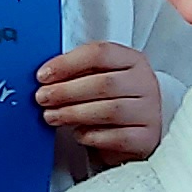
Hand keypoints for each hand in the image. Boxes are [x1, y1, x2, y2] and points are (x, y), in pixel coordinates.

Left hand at [34, 40, 165, 170]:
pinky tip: (78, 133)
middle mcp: (144, 83)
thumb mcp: (99, 79)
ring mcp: (148, 111)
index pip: (100, 53)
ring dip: (73, 113)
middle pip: (103, 83)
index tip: (44, 75)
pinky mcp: (146, 138)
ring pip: (109, 111)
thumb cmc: (112, 101)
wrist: (136, 132)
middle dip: (66, 91)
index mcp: (132, 61)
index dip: (67, 63)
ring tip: (52, 116)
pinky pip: (117, 137)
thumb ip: (78, 73)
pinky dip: (92, 136)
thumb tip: (46, 77)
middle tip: (43, 98)